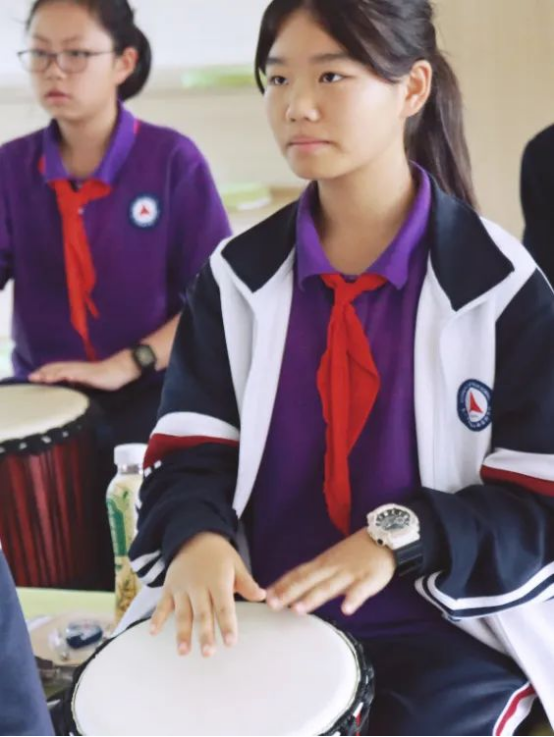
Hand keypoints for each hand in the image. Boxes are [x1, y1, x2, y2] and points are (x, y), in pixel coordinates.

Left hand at [28, 351, 139, 390]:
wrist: (121, 370)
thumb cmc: (108, 377)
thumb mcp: (92, 381)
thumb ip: (81, 383)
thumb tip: (72, 389)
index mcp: (77, 370)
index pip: (58, 368)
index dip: (46, 371)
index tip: (35, 377)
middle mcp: (77, 368)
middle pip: (56, 367)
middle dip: (43, 372)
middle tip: (30, 377)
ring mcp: (81, 370)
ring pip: (61, 369)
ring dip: (49, 373)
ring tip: (37, 377)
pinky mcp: (87, 374)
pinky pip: (72, 374)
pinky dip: (62, 375)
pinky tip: (55, 378)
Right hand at [150, 533, 265, 656]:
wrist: (193, 535)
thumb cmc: (219, 554)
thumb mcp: (236, 564)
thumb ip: (246, 583)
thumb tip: (262, 596)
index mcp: (218, 581)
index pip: (224, 606)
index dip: (227, 624)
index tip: (230, 643)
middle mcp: (199, 586)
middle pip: (202, 613)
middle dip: (204, 634)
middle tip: (208, 653)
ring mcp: (182, 587)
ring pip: (182, 612)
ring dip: (182, 632)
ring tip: (184, 651)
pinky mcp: (169, 587)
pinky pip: (162, 604)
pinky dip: (157, 617)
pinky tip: (153, 632)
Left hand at [266, 529, 395, 616]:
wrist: (384, 538)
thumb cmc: (356, 553)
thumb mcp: (332, 560)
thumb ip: (315, 575)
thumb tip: (294, 589)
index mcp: (322, 563)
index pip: (298, 574)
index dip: (281, 585)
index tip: (265, 596)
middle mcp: (332, 568)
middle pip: (308, 581)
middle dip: (289, 593)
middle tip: (272, 604)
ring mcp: (350, 574)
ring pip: (329, 587)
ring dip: (313, 597)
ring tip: (299, 609)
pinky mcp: (368, 580)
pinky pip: (360, 591)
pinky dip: (353, 599)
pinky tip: (346, 610)